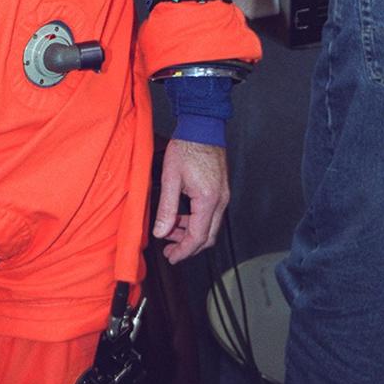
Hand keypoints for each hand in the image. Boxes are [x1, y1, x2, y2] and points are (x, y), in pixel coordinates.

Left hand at [152, 138, 228, 263]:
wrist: (202, 127)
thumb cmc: (187, 147)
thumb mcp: (170, 178)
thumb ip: (166, 208)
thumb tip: (160, 232)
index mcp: (208, 200)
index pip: (198, 237)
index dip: (184, 251)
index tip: (172, 257)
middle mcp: (220, 201)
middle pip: (208, 237)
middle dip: (188, 247)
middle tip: (170, 250)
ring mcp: (223, 196)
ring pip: (210, 227)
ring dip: (191, 233)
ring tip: (171, 232)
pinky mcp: (221, 190)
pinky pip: (211, 214)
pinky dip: (196, 221)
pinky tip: (181, 217)